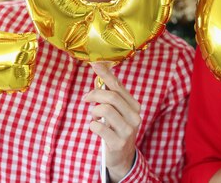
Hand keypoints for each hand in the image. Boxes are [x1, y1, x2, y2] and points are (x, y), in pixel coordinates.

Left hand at [85, 63, 140, 181]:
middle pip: (111, 96)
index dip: (105, 74)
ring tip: (94, 117)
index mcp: (134, 106)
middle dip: (94, 94)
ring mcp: (128, 131)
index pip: (118, 86)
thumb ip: (111, 94)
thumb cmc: (116, 128)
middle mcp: (134, 117)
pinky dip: (92, 125)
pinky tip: (95, 127)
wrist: (122, 156)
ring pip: (105, 110)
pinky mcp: (118, 143)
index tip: (94, 63)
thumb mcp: (117, 111)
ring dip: (94, 112)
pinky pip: (99, 127)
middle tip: (86, 98)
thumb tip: (99, 71)